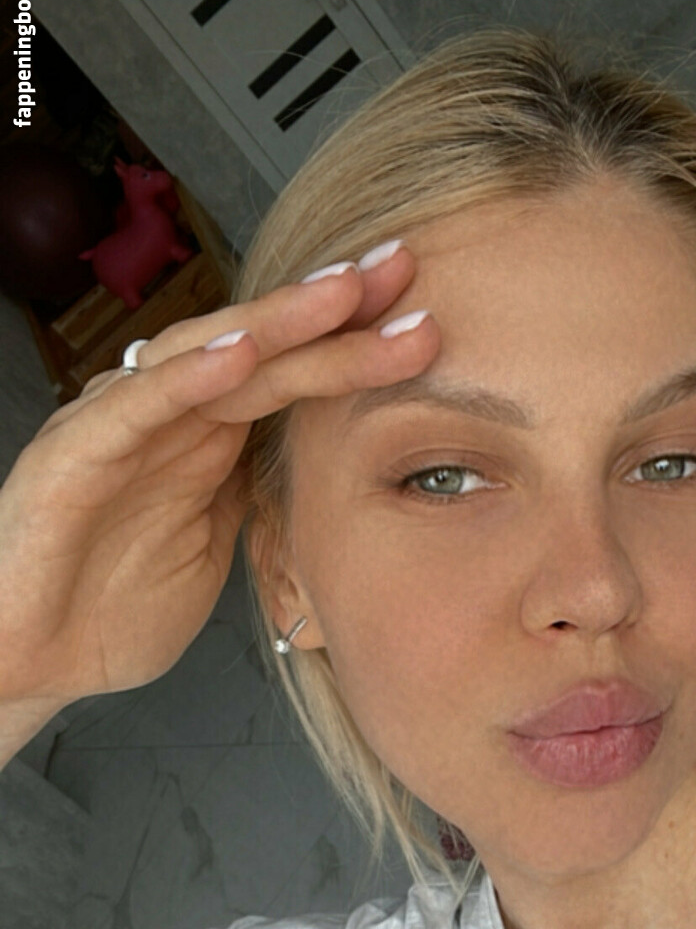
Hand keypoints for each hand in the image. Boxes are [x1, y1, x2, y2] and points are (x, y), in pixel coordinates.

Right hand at [0, 247, 437, 711]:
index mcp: (204, 437)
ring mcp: (120, 427)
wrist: (30, 660)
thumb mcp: (217, 548)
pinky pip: (140, 406)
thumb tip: (323, 470)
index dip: (352, 342)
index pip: (288, 373)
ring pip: (209, 358)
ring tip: (342, 294)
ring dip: (278, 324)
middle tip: (403, 269)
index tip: (422, 317)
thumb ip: (259, 495)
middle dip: (334, 309)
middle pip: (261, 348)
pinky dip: (192, 378)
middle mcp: (166, 417)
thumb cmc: (110, 608)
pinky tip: (242, 355)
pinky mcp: (76, 456)